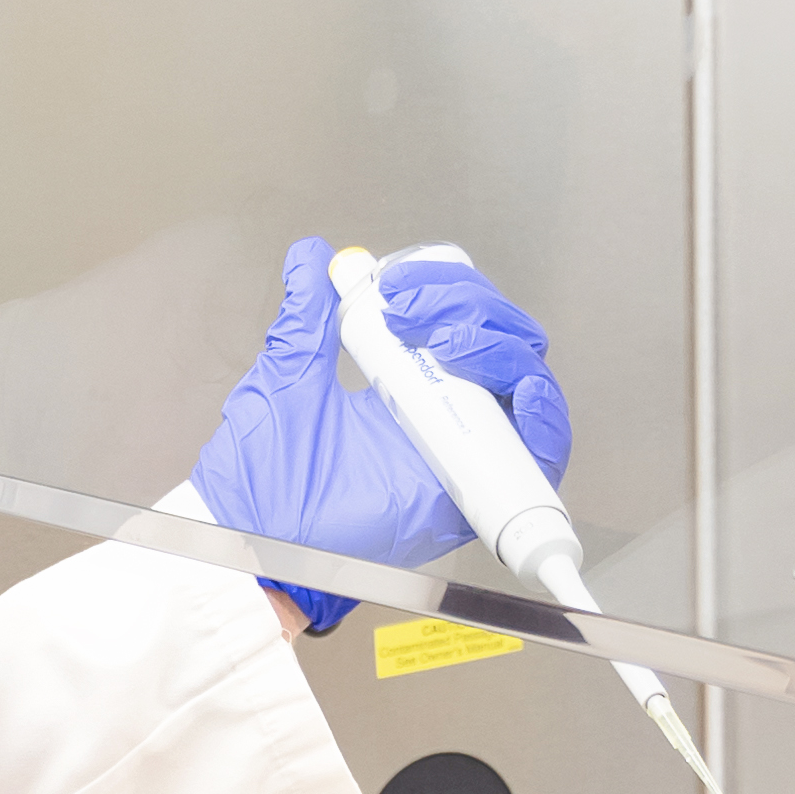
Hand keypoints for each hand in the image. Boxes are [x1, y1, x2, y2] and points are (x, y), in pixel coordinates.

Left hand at [183, 237, 571, 634]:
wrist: (251, 536)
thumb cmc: (261, 476)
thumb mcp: (287, 374)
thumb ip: (306, 317)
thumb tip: (311, 257)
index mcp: (408, 388)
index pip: (463, 326)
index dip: (449, 291)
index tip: (394, 285)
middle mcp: (445, 420)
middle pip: (503, 345)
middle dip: (472, 307)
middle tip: (413, 311)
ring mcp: (462, 455)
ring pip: (526, 385)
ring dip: (502, 347)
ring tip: (448, 342)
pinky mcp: (473, 499)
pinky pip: (538, 455)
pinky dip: (542, 415)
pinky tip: (515, 391)